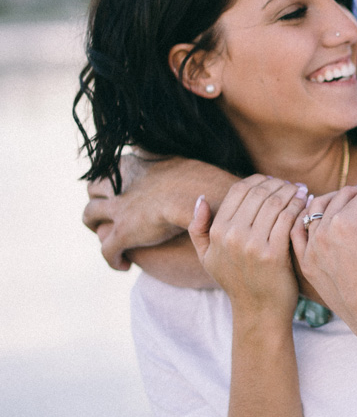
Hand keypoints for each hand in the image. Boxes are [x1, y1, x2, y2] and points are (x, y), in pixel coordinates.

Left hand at [83, 153, 235, 270]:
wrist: (206, 198)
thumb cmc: (202, 181)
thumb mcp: (176, 159)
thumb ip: (159, 157)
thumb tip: (151, 151)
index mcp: (134, 164)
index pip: (112, 167)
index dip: (114, 179)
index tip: (121, 188)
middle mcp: (120, 184)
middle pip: (94, 186)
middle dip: (97, 198)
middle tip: (107, 213)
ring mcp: (119, 209)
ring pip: (89, 215)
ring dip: (95, 225)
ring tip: (109, 239)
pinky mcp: (124, 234)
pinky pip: (106, 250)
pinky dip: (112, 258)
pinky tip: (124, 265)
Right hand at [189, 176, 305, 316]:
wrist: (258, 312)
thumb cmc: (236, 282)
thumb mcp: (207, 257)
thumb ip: (198, 228)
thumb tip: (202, 198)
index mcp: (217, 231)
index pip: (239, 189)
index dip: (258, 180)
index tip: (272, 181)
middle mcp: (232, 236)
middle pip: (259, 193)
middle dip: (278, 184)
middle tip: (290, 184)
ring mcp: (253, 246)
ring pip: (276, 203)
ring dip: (291, 192)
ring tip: (300, 190)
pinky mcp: (274, 255)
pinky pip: (288, 219)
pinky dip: (299, 207)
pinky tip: (305, 204)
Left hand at [291, 173, 356, 339]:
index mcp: (344, 223)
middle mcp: (322, 233)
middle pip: (339, 198)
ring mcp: (310, 249)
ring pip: (316, 210)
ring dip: (332, 202)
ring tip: (351, 204)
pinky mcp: (306, 263)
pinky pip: (299, 232)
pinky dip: (307, 219)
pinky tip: (320, 216)